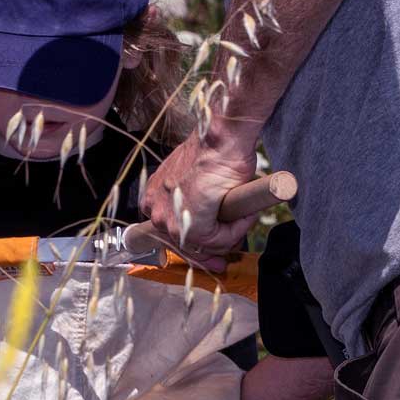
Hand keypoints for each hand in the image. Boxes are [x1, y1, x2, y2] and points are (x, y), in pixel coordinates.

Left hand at [143, 136, 260, 269]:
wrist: (220, 139)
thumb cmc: (212, 152)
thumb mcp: (195, 180)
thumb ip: (195, 202)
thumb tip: (211, 219)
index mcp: (153, 199)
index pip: (173, 232)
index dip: (195, 245)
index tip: (210, 255)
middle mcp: (156, 211)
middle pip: (185, 244)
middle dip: (210, 252)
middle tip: (223, 261)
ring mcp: (171, 220)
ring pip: (204, 243)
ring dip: (229, 235)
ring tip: (244, 216)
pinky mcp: (190, 225)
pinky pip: (218, 239)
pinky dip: (236, 230)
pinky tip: (245, 213)